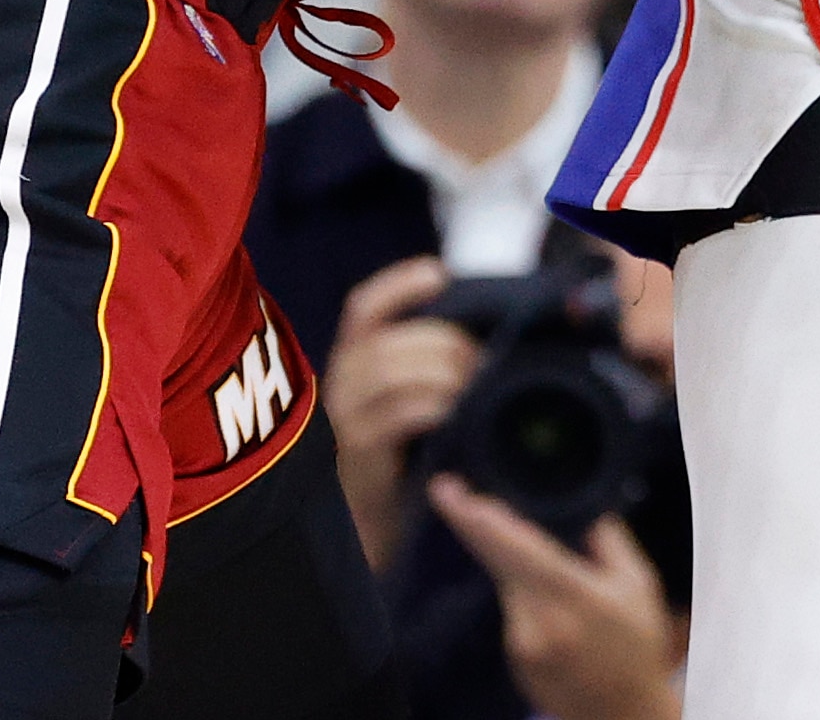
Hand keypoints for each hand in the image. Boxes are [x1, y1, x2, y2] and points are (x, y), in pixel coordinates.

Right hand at [327, 256, 479, 567]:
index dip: (399, 285)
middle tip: (483, 361)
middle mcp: (336, 391)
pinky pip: (396, 416)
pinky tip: (457, 417)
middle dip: (443, 340)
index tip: (440, 273)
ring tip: (475, 389)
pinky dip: (434, 407)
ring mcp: (341, 427)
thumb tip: (483, 342)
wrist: (366, 546)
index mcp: (350, 370)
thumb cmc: (399, 474)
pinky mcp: (357, 461)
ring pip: (391, 371)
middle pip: (388, 339)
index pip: (363, 309)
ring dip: (443, 372)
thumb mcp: (407, 414)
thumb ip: (425, 376)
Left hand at [430, 480, 681, 719]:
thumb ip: (610, 543)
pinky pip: (515, 610)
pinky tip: (560, 613)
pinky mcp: (515, 657)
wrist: (623, 714)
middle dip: (469, 523)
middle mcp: (539, 620)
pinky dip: (527, 596)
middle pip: (496, 560)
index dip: (480, 519)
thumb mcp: (639, 586)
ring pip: (507, 584)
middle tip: (445, 490)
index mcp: (574, 596)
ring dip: (516, 565)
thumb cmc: (639, 648)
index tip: (452, 493)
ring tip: (561, 577)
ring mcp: (522, 643)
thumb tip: (584, 511)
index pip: (517, 548)